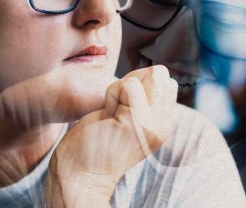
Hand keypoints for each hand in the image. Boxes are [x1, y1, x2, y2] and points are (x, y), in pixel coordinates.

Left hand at [46, 66, 177, 206]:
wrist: (80, 175)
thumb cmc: (95, 143)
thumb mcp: (127, 117)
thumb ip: (143, 98)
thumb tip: (154, 70)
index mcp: (162, 124)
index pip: (165, 81)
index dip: (140, 83)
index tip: (122, 106)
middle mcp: (163, 125)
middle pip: (159, 75)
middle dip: (132, 82)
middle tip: (115, 110)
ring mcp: (152, 124)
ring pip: (147, 76)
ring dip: (120, 88)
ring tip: (111, 113)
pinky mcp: (137, 122)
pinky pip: (128, 84)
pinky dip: (112, 93)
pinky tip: (106, 114)